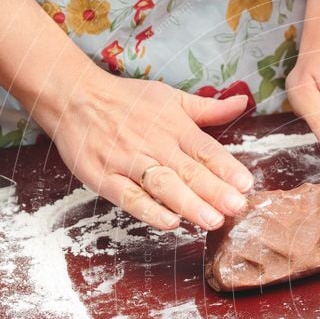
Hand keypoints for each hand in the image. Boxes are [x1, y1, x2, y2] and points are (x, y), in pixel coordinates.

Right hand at [42, 70, 253, 229]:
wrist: (72, 95)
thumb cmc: (127, 101)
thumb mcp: (171, 98)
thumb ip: (208, 108)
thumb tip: (242, 103)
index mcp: (174, 126)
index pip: (206, 150)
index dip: (227, 168)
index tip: (246, 185)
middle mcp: (154, 143)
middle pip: (189, 170)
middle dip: (215, 191)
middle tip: (237, 207)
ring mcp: (127, 161)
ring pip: (162, 185)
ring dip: (188, 204)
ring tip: (212, 220)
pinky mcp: (104, 177)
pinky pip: (129, 196)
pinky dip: (148, 210)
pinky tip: (169, 222)